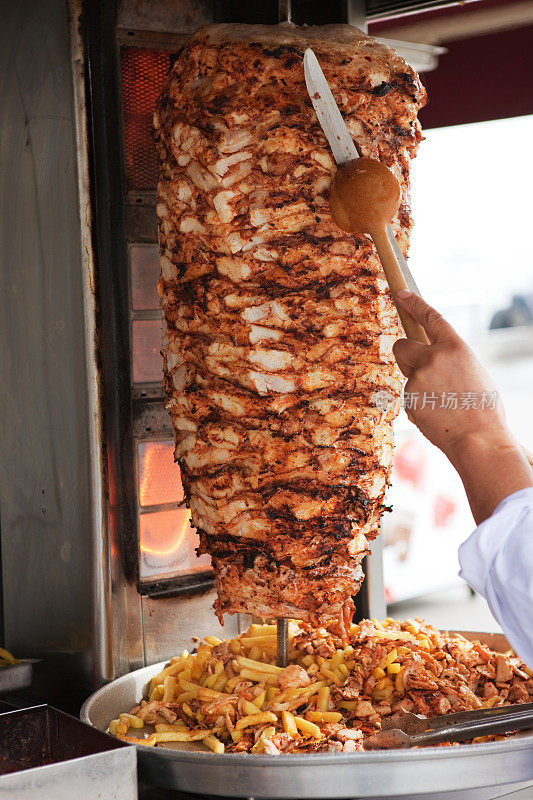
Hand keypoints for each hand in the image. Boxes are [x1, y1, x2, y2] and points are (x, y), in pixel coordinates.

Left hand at [393, 290, 532, 522]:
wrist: (477, 439)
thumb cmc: (483, 409)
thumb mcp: (473, 372)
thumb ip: (450, 360)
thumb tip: (432, 359)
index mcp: (455, 347)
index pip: (430, 317)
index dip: (413, 304)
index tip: (400, 294)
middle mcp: (433, 358)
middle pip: (402, 345)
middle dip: (405, 353)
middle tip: (416, 366)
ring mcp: (417, 379)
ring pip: (406, 373)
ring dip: (416, 381)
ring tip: (440, 400)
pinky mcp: (409, 398)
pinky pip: (410, 396)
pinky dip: (420, 403)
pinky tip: (437, 415)